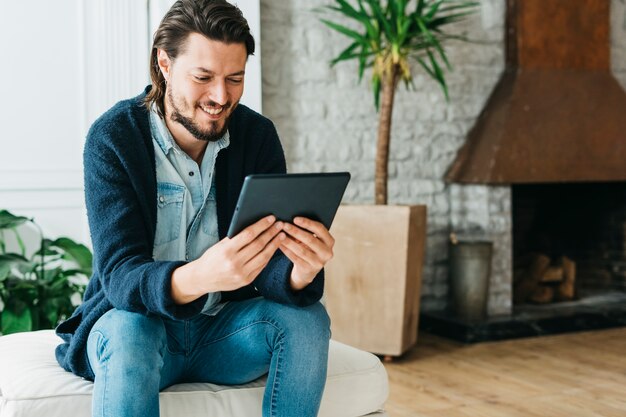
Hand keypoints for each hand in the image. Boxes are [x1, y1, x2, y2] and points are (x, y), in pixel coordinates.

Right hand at [171, 215, 285, 303]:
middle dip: (271, 233)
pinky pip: (261, 266)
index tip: (271, 218)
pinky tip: (273, 247)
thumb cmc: (211, 258)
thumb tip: (255, 226)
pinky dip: (268, 256)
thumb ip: (236, 238)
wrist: (203, 279)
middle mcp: (235, 263)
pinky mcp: (246, 281)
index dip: (262, 225)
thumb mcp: (220, 245)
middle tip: (280, 225)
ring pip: (263, 256)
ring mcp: (241, 274)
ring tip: (281, 235)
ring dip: (274, 244)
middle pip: (259, 245)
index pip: (249, 234)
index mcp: (227, 251)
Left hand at [280, 217, 334, 290]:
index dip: (307, 223)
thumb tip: (291, 221)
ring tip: (279, 234)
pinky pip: (295, 258)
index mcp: (329, 241)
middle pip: (310, 239)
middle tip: (284, 225)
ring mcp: (318, 263)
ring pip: (301, 250)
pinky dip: (286, 250)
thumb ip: (307, 231)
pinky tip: (279, 244)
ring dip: (289, 241)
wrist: (308, 270)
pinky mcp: (308, 269)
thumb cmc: (310, 249)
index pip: (320, 229)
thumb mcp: (313, 240)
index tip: (295, 218)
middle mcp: (326, 252)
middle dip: (295, 231)